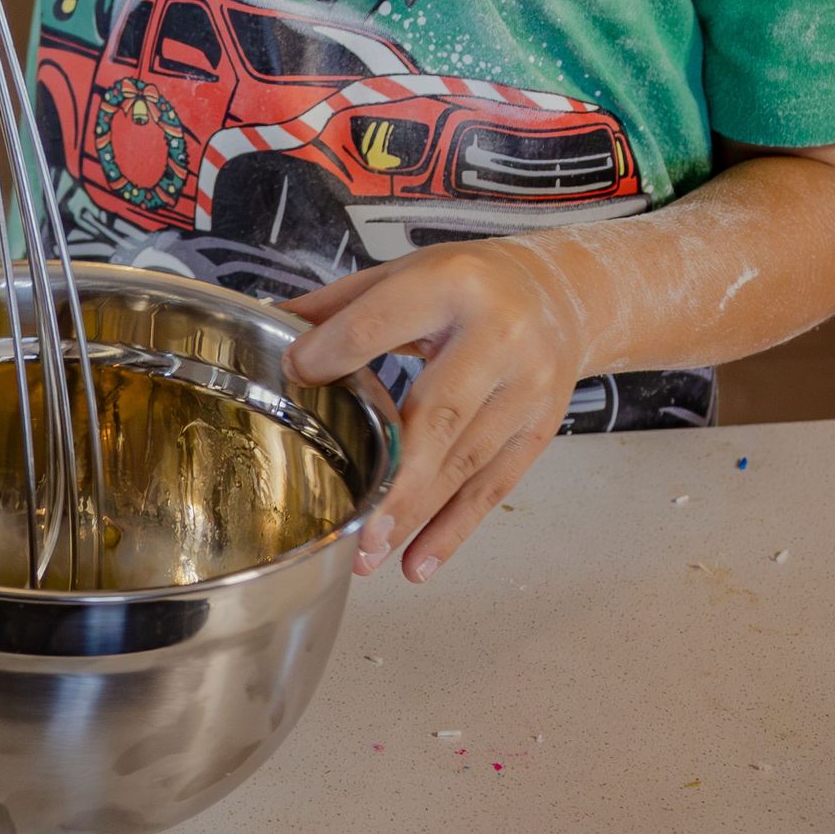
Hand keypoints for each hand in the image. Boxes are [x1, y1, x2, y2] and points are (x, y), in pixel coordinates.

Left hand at [282, 239, 586, 582]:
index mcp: (452, 284)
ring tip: (370, 553)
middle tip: (355, 523)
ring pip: (467, 461)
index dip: (333, 351)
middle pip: (441, 412)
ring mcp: (527, 386)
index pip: (381, 323)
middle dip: (396, 475)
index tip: (295, 376)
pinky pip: (495, 486)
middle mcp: (497, 336)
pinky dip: (454, 530)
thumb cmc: (474, 281)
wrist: (562, 292)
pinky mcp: (541, 426)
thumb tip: (272, 321)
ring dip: (417, 516)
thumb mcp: (408, 271)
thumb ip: (341, 304)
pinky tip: (418, 562)